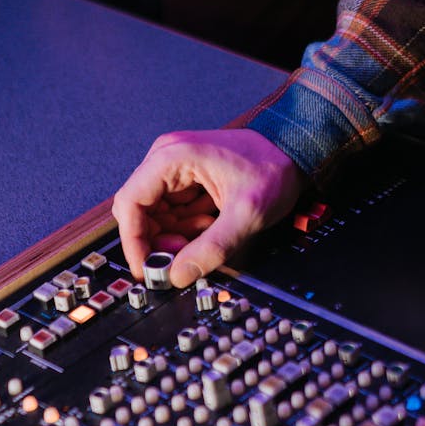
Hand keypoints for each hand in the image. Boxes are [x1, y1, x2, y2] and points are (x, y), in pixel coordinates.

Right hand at [112, 128, 304, 287]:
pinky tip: (211, 225)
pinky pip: (173, 212)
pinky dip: (187, 228)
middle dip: (158, 241)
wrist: (294, 150)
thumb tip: (179, 275)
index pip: (130, 204)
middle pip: (140, 212)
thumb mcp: (245, 214)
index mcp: (171, 158)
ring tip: (208, 233)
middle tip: (184, 257)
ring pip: (156, 216)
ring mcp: (175, 169)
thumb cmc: (273, 167)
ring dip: (176, 235)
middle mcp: (166, 159)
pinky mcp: (186, 179)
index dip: (134, 242)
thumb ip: (211, 248)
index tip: (147, 269)